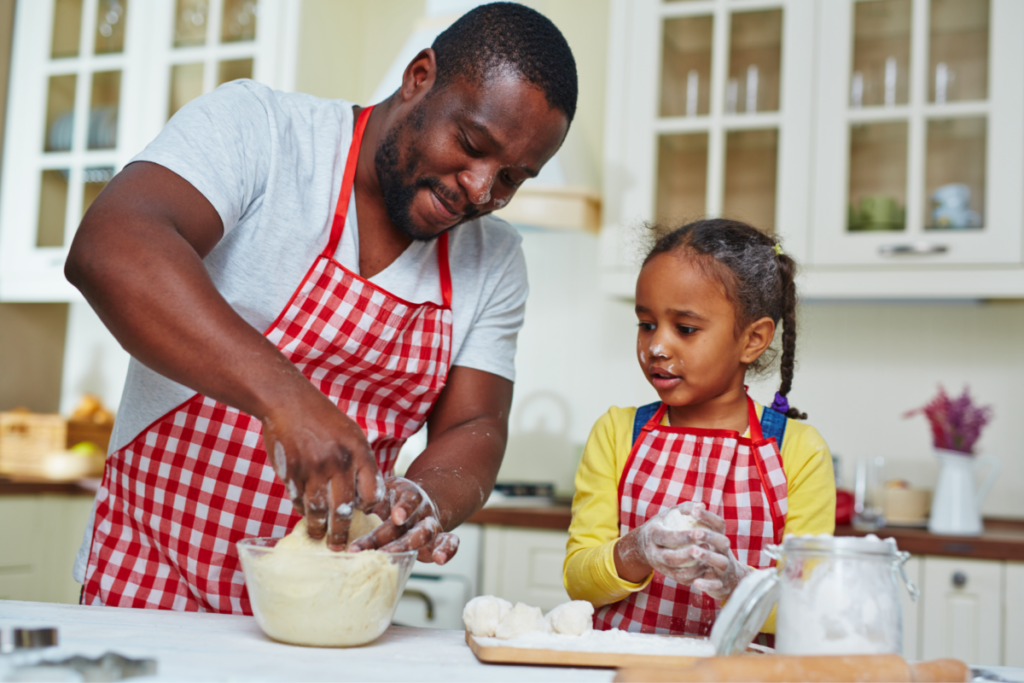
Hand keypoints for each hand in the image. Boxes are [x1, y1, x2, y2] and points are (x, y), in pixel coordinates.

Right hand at [261, 387, 383, 550]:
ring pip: (318, 510)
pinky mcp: (291, 472)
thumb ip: (361, 463)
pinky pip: (298, 500)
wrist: (288, 401)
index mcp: (359, 452)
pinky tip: (304, 515)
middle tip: (340, 546)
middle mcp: (338, 462)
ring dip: (318, 529)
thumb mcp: (351, 435)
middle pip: (344, 509)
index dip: (368, 508)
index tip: (363, 515)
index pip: (372, 492)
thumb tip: (368, 497)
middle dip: (341, 532)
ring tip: (319, 537)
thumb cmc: (324, 419)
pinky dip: (302, 510)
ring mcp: (313, 468)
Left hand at [348, 476, 459, 564]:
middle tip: (372, 550)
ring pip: (425, 535)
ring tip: (388, 557)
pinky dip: (448, 550)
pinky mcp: (436, 539)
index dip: (404, 508)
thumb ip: (365, 498)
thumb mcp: (381, 491)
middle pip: (410, 524)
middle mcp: (420, 510)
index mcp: (408, 496)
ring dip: (406, 547)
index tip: (396, 517)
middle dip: (390, 538)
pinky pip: (449, 543)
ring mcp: (430, 525)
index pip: (409, 499)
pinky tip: (440, 559)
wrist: (417, 499)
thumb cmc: (392, 499)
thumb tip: (335, 510)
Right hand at [615, 501, 710, 584]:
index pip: (667, 537)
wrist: (644, 545)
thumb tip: (701, 506)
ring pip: (676, 573)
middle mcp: (653, 552)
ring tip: (708, 558)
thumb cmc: (662, 524)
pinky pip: (681, 580)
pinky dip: (695, 576)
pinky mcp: (668, 575)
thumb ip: (685, 508)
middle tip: (705, 547)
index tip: (699, 532)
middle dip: (688, 555)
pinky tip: (706, 567)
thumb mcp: (668, 513)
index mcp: (652, 534)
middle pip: (670, 558)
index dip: (683, 536)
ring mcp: (660, 566)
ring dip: (694, 568)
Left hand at [686, 507, 749, 600]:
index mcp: (720, 539)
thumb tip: (695, 505)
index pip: (719, 524)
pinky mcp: (720, 585)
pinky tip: (696, 583)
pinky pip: (715, 585)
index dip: (708, 517)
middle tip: (694, 532)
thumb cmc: (713, 554)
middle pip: (722, 542)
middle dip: (709, 536)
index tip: (694, 511)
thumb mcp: (709, 540)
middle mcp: (725, 552)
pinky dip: (707, 584)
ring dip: (708, 556)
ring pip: (720, 561)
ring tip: (693, 551)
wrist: (730, 580)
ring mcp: (724, 569)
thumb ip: (700, 524)